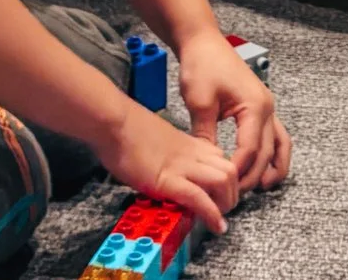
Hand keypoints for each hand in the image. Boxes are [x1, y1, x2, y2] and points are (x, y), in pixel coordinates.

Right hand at [102, 103, 239, 233]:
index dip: (227, 180)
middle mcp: (192, 154)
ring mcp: (182, 166)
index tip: (220, 195)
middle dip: (233, 194)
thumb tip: (167, 171)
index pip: (222, 160)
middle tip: (222, 210)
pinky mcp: (167, 180)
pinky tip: (215, 226)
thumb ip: (170, 156)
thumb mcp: (159, 143)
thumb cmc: (126, 130)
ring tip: (218, 219)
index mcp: (190, 145)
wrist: (113, 122)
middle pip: (231, 171)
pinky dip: (211, 214)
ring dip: (226, 203)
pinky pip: (198, 197)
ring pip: (224, 181)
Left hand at [178, 32, 291, 192]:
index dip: (237, 171)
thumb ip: (205, 135)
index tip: (223, 187)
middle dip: (252, 176)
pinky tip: (263, 167)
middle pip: (266, 152)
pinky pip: (274, 136)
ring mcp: (266, 108)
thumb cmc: (202, 65)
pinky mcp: (259, 108)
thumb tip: (206, 164)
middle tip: (234, 196)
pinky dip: (272, 154)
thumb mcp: (199, 101)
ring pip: (279, 145)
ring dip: (273, 168)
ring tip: (260, 188)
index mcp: (255, 106)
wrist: (204, 42)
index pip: (249, 149)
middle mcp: (266, 108)